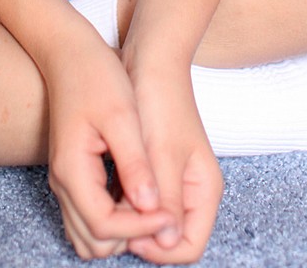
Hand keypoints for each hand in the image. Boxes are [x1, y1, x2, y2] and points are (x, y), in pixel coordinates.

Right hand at [45, 33, 176, 258]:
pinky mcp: (73, 174)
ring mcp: (65, 180)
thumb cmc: (96, 76)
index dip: (141, 228)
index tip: (169, 213)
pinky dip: (112, 220)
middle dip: (131, 234)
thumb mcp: (123, 115)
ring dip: (121, 231)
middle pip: (95, 241)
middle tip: (160, 208)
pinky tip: (136, 194)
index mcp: (73, 170)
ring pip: (89, 236)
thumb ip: (135, 164)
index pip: (105, 227)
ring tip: (150, 203)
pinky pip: (88, 217)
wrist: (69, 52)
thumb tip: (151, 208)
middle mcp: (63, 183)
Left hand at [122, 68, 223, 263]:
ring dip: (127, 218)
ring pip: (150, 220)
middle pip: (167, 237)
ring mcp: (173, 180)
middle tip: (112, 213)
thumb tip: (163, 241)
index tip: (127, 232)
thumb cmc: (160, 101)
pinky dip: (121, 200)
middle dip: (140, 235)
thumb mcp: (162, 152)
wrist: (151, 58)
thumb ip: (165, 197)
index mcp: (204, 190)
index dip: (157, 249)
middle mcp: (191, 190)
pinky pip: (138, 200)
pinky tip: (102, 186)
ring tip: (104, 198)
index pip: (188, 247)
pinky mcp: (154, 169)